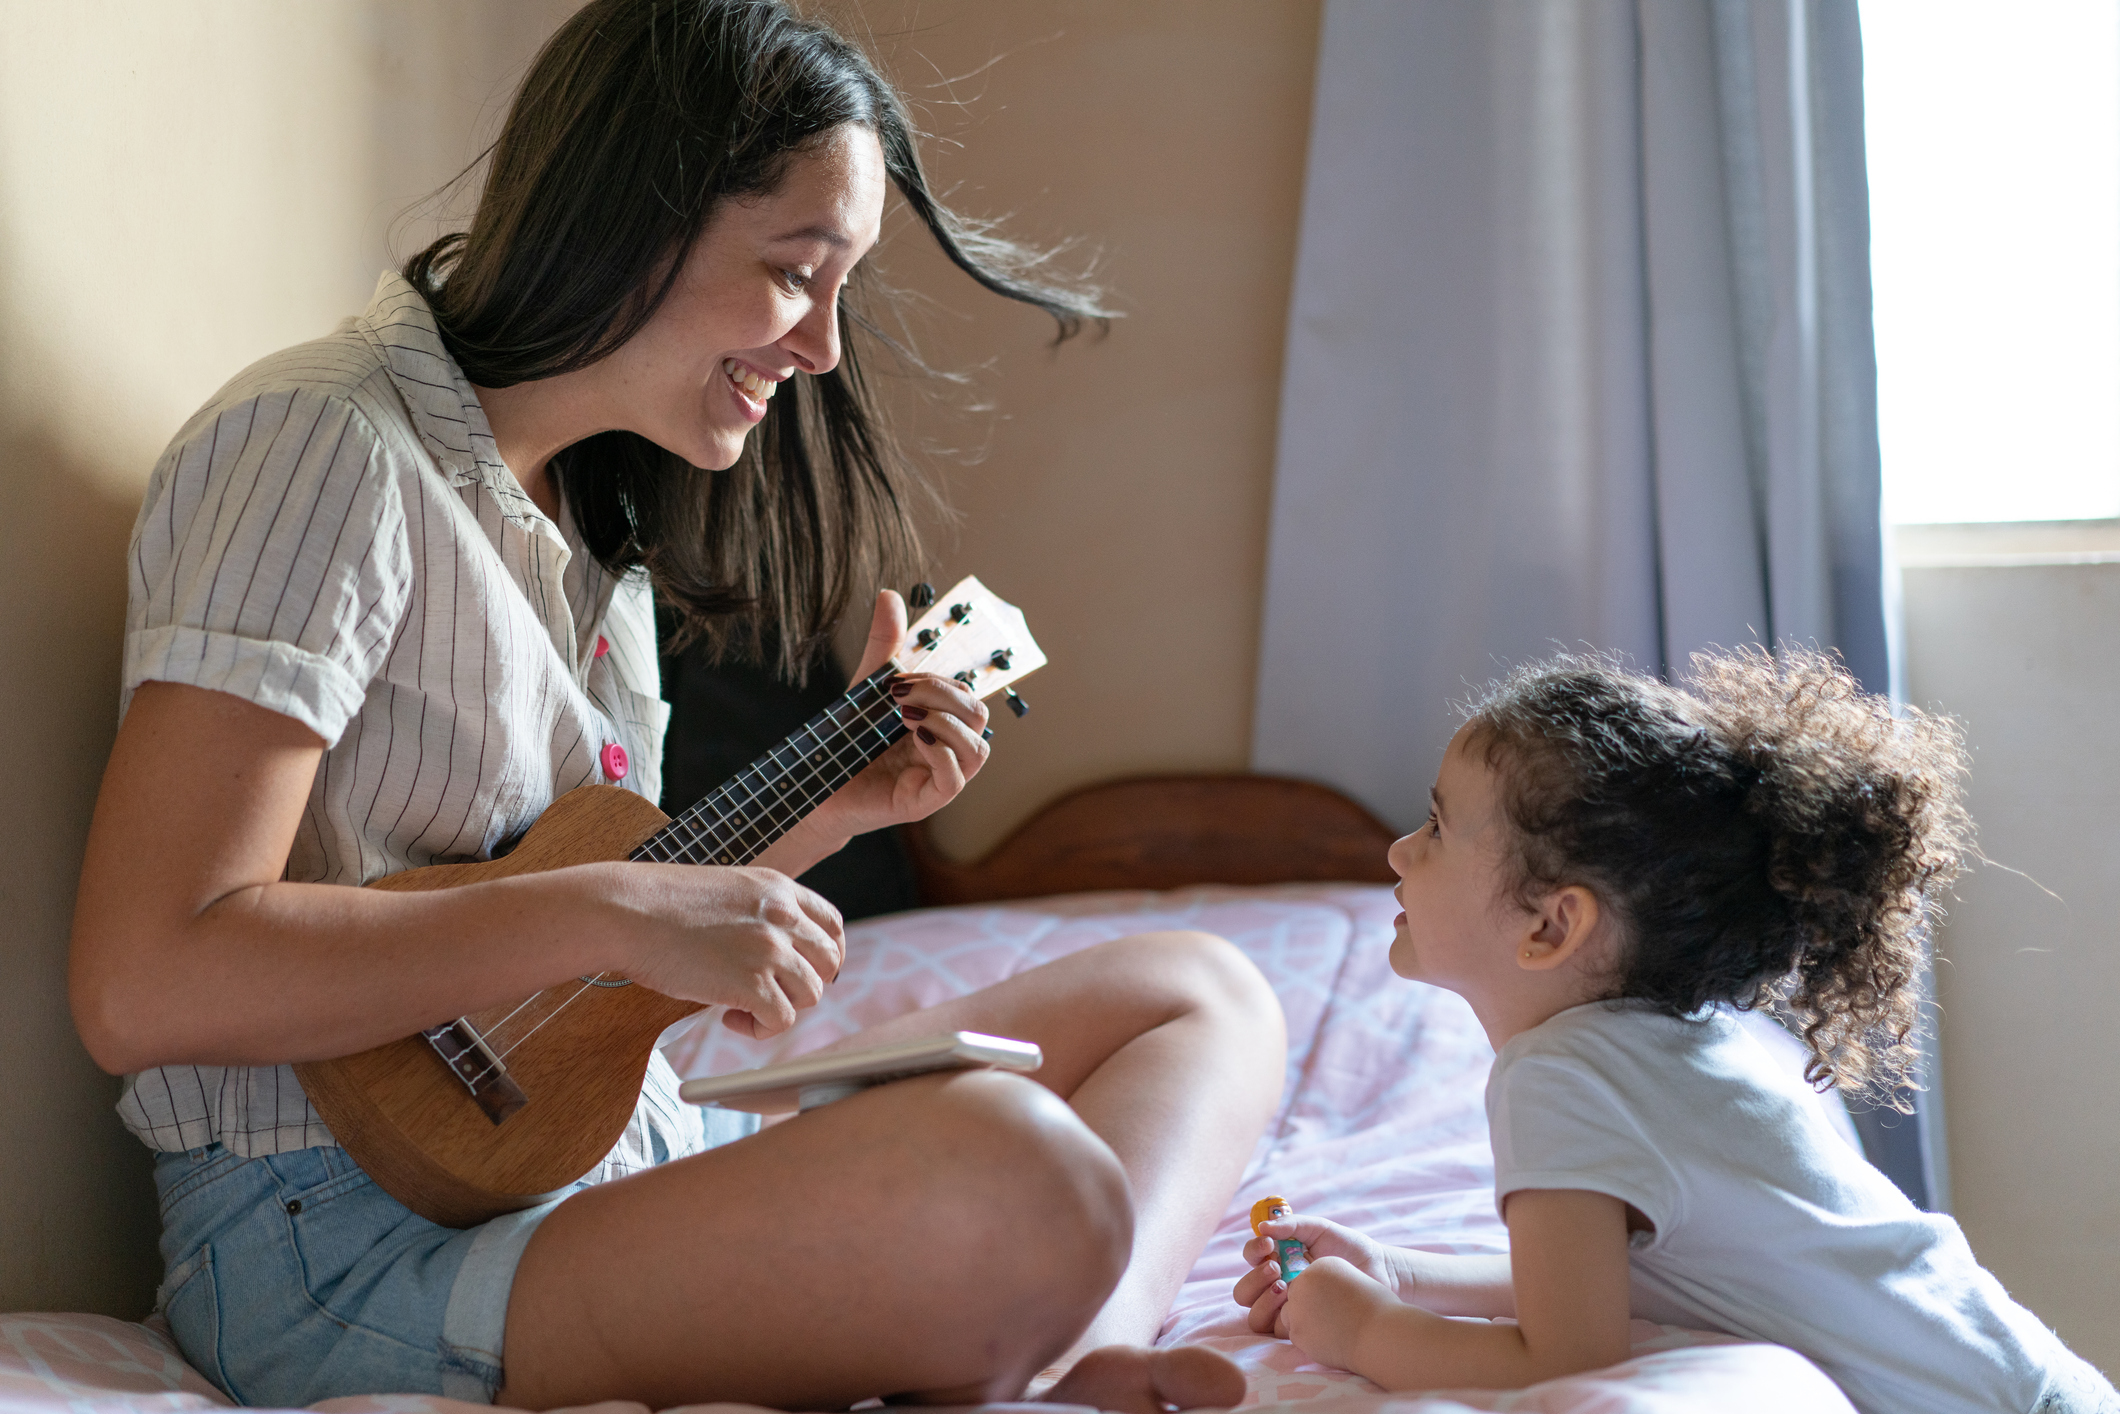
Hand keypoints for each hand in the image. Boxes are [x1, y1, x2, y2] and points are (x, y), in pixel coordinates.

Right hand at [607, 862, 844, 1038]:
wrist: (625, 911)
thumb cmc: (660, 904)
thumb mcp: (727, 890)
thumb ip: (760, 913)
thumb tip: (778, 952)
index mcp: (779, 888)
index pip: (832, 924)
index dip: (826, 953)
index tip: (806, 970)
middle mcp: (783, 916)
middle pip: (829, 962)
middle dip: (805, 983)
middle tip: (769, 993)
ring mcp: (770, 949)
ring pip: (811, 994)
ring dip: (780, 1006)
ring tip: (738, 1004)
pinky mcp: (751, 983)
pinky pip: (782, 1020)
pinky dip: (760, 1029)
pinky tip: (728, 1018)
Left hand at [810, 589, 990, 837]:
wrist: (815, 786)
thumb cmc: (847, 742)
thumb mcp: (867, 687)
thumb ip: (884, 647)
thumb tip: (890, 594)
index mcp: (941, 723)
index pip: (966, 696)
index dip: (941, 682)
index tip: (897, 679)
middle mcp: (947, 750)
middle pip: (979, 717)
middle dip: (943, 696)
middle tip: (898, 695)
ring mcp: (940, 778)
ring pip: (978, 749)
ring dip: (945, 724)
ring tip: (904, 717)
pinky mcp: (926, 801)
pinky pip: (956, 780)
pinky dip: (941, 754)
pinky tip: (914, 739)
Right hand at [1235, 1214, 1399, 1335]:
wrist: (1379, 1273)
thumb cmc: (1349, 1248)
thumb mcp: (1320, 1229)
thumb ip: (1292, 1224)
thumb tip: (1263, 1225)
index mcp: (1278, 1259)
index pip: (1251, 1257)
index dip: (1254, 1250)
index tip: (1269, 1243)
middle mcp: (1277, 1285)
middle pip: (1244, 1291)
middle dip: (1255, 1278)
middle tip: (1278, 1268)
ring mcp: (1288, 1309)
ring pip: (1254, 1315)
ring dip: (1263, 1299)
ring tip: (1287, 1287)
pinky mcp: (1300, 1328)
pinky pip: (1277, 1331)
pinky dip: (1280, 1317)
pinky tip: (1300, 1304)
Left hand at [1281, 1257, 1394, 1372]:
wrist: (1380, 1333)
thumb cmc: (1373, 1306)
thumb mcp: (1350, 1278)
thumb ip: (1327, 1280)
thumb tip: (1313, 1290)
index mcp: (1319, 1266)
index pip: (1307, 1278)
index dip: (1318, 1292)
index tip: (1334, 1301)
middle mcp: (1302, 1283)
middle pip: (1295, 1295)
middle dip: (1308, 1305)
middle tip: (1331, 1316)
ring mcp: (1296, 1308)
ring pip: (1290, 1314)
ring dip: (1304, 1321)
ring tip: (1330, 1327)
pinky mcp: (1296, 1333)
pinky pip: (1295, 1334)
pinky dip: (1308, 1338)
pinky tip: (1328, 1338)